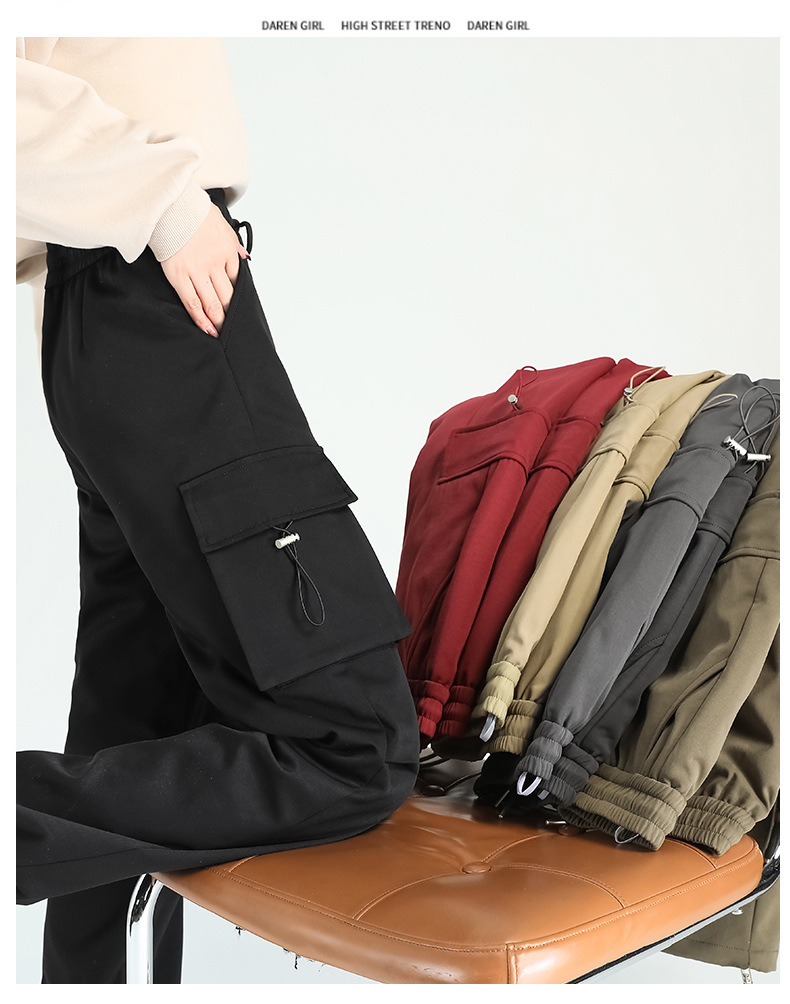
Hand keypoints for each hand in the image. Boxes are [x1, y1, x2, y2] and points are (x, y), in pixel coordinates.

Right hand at [160, 204, 250, 336]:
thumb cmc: (193, 211)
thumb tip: (246, 256)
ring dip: (218, 320)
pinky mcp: (178, 276)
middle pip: (227, 295)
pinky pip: (192, 302)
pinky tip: (207, 329)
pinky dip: (200, 318)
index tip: (238, 307)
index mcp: (226, 251)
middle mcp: (214, 264)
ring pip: (212, 302)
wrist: (169, 204)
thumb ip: (234, 243)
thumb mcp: (222, 223)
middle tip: (234, 328)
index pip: (237, 279)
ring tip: (222, 333)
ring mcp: (196, 271)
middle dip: (230, 314)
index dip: (238, 295)